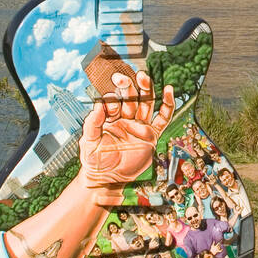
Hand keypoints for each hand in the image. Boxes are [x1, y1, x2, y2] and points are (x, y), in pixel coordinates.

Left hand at [80, 70, 174, 204]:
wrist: (106, 180)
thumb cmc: (94, 161)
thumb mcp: (88, 142)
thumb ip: (92, 123)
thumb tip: (98, 106)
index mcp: (110, 118)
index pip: (113, 102)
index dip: (111, 98)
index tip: (108, 97)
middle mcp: (126, 119)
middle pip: (131, 98)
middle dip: (128, 87)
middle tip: (123, 78)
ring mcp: (139, 126)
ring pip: (146, 103)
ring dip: (146, 90)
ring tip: (144, 77)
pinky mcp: (151, 135)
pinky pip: (162, 118)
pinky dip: (167, 105)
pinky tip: (169, 91)